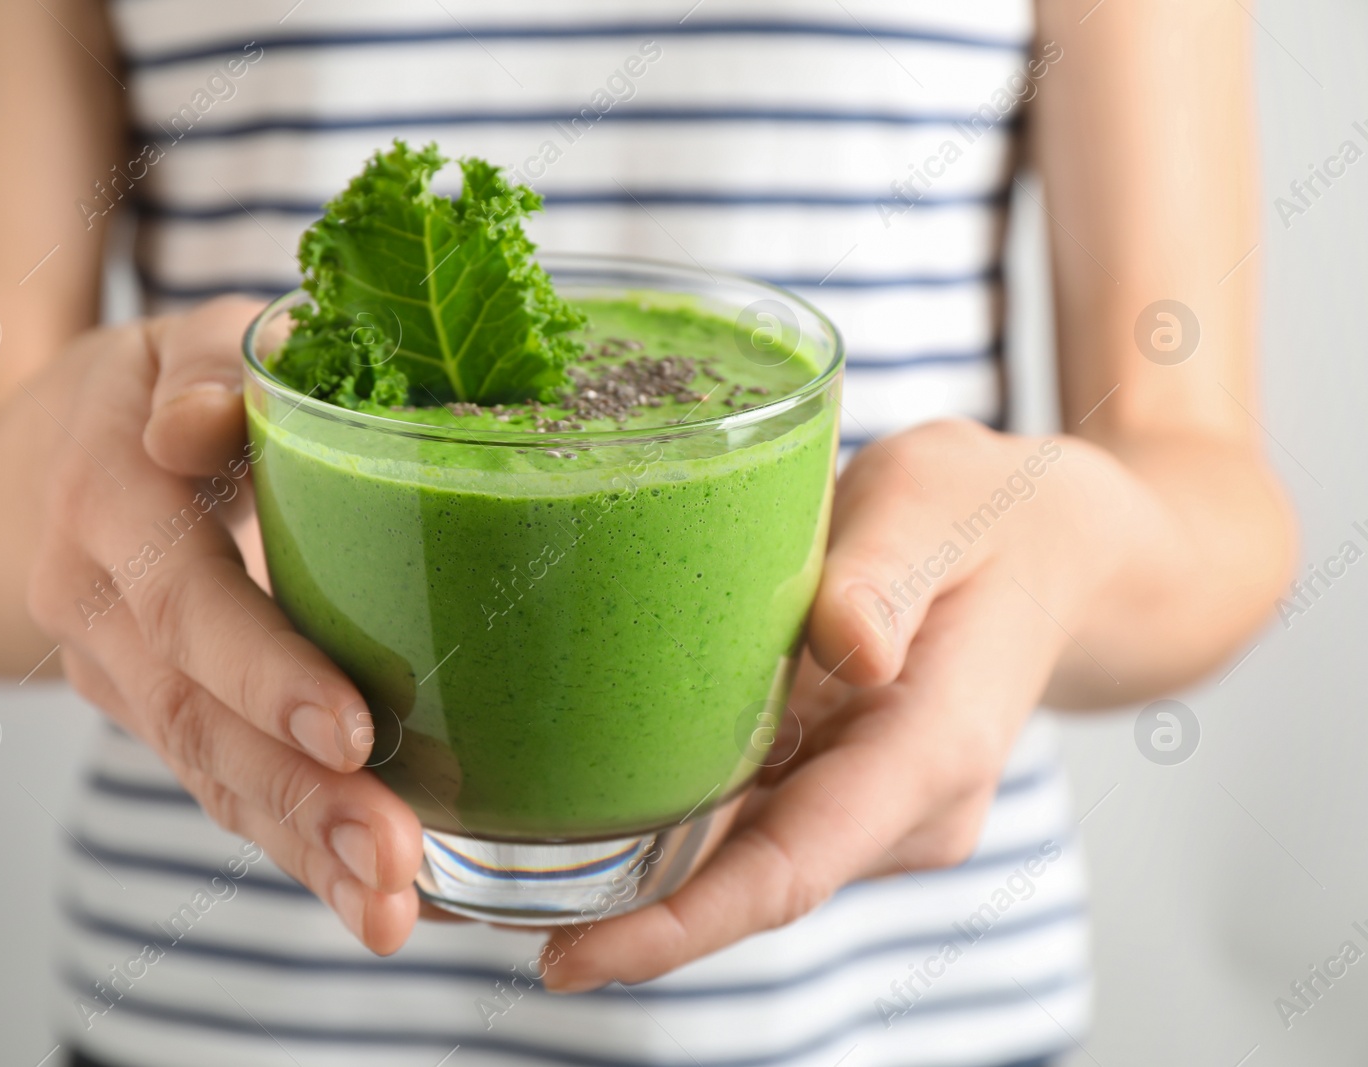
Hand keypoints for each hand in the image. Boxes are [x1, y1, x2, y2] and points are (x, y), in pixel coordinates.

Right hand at [23, 297, 424, 953]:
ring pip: (206, 775)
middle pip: (194, 718)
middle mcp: (97, 603)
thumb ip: (204, 375)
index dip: (262, 668)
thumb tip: (202, 422)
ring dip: (301, 849)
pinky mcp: (154, 712)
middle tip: (394, 860)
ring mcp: (119, 672)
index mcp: (107, 498)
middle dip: (299, 797)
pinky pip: (218, 788)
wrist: (38, 454)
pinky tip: (367, 895)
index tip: (353, 731)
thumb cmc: (155, 385)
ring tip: (390, 911)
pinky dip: (290, 847)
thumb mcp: (181, 343)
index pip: (184, 597)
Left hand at [538, 418, 1133, 990]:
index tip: (569, 960)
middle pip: (744, 885)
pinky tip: (568, 807)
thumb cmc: (996, 514)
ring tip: (482, 872)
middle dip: (617, 915)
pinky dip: (659, 825)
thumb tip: (847, 647)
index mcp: (929, 748)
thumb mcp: (941, 504)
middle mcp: (898, 804)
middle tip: (463, 912)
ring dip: (626, 876)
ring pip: (736, 859)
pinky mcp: (840, 779)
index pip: (793, 869)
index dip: (679, 929)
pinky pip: (744, 817)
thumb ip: (888, 575)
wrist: (1061, 548)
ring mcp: (869, 801)